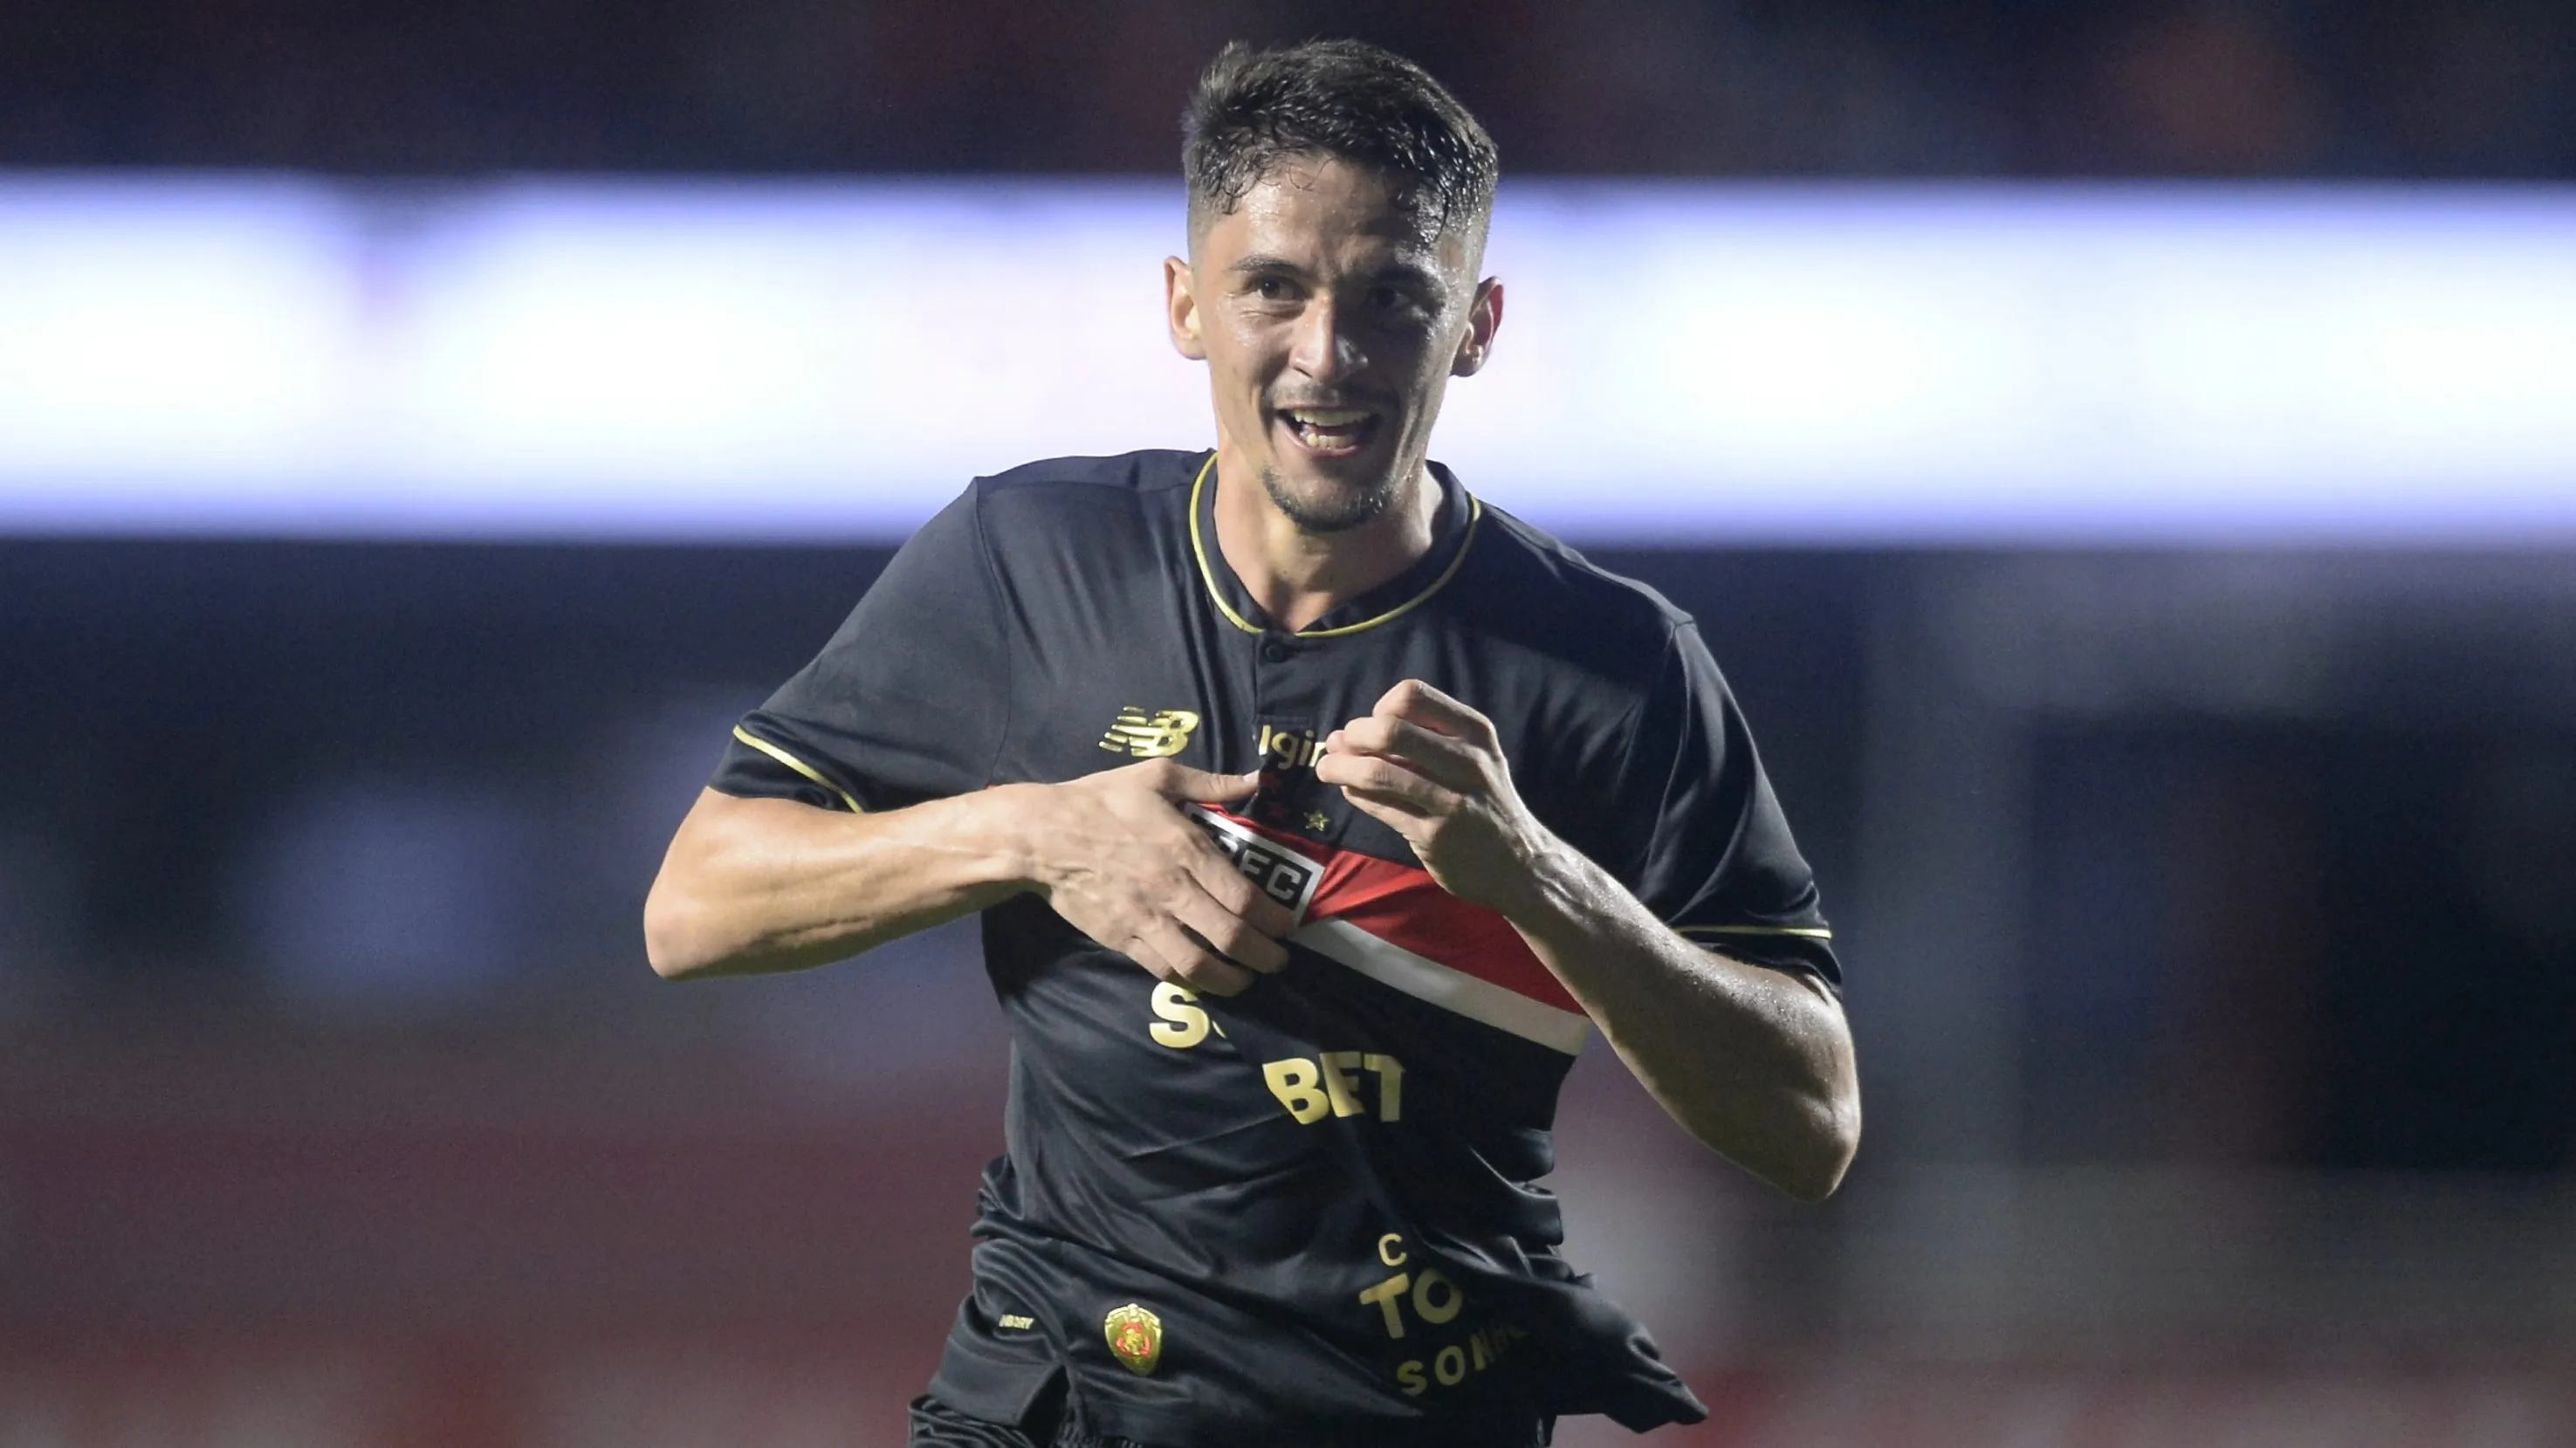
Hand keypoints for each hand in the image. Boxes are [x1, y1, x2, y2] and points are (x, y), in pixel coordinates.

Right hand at [1017, 760, 1295, 995]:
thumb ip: (1210, 783)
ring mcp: (1146, 919)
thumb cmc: (1102, 801)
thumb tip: (1256, 778)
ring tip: (1247, 980)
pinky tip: (1204, 979)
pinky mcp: (1122, 938)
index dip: (1273, 919)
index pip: (1244, 897)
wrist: (1041, 835)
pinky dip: (1189, 980)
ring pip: (1199, 964)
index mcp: (1187, 849)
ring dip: (1232, 980)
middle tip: (1279, 961)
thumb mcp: (1157, 775)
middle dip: (1265, 956)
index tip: (1287, 926)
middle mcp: (1172, 890)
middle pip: (1231, 937)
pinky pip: (1163, 969)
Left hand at [1316, 680, 1550, 913]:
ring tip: (1326, 768)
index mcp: (1475, 733)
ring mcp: (1452, 801)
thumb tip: (1340, 735)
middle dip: (1353, 735)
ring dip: (1340, 767)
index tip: (1374, 726)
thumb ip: (1414, 745)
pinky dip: (1355, 795)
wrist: (1519, 864)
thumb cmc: (1483, 803)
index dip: (1380, 708)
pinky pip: (1380, 806)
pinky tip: (1351, 791)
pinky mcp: (1435, 836)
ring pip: (1378, 772)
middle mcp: (1468, 762)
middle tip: (1339, 747)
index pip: (1412, 695)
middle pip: (1389, 729)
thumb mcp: (1469, 761)